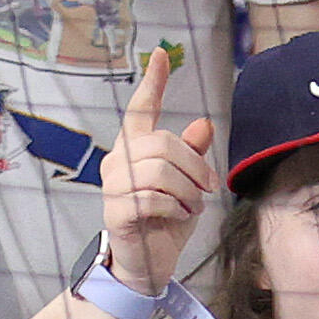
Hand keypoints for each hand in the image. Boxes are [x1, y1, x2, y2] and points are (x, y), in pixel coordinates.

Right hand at [101, 44, 213, 298]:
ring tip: (189, 207)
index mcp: (134, 150)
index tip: (161, 55)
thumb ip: (191, 156)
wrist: (147, 264)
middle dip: (194, 167)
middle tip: (205, 189)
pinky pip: (153, 198)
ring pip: (161, 171)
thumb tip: (203, 124)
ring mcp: (113, 186)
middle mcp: (118, 161)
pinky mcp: (116, 210)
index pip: (140, 109)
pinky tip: (176, 217)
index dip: (153, 81)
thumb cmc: (165, 221)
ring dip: (188, 193)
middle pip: (162, 143)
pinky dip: (175, 210)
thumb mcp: (186, 186)